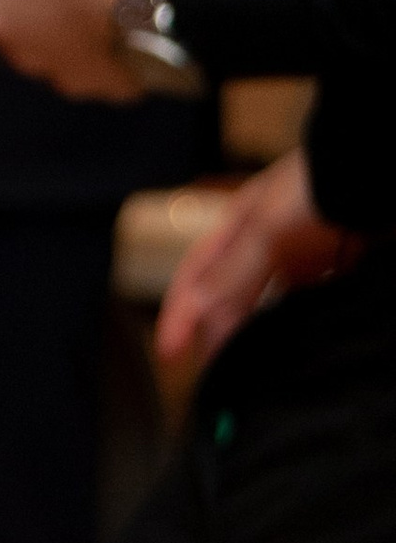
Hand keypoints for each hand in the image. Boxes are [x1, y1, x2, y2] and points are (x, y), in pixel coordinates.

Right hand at [154, 144, 352, 373]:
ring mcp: (301, 256)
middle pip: (229, 297)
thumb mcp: (264, 226)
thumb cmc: (317, 182)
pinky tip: (295, 342)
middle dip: (217, 331)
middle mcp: (265, 243)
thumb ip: (231, 272)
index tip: (168, 353)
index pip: (195, 276)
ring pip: (267, 304)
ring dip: (256, 332)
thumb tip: (200, 315)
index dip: (178, 314)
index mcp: (237, 227)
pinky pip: (307, 305)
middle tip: (215, 370)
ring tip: (251, 364)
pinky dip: (296, 325)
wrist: (376, 172)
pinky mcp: (334, 268)